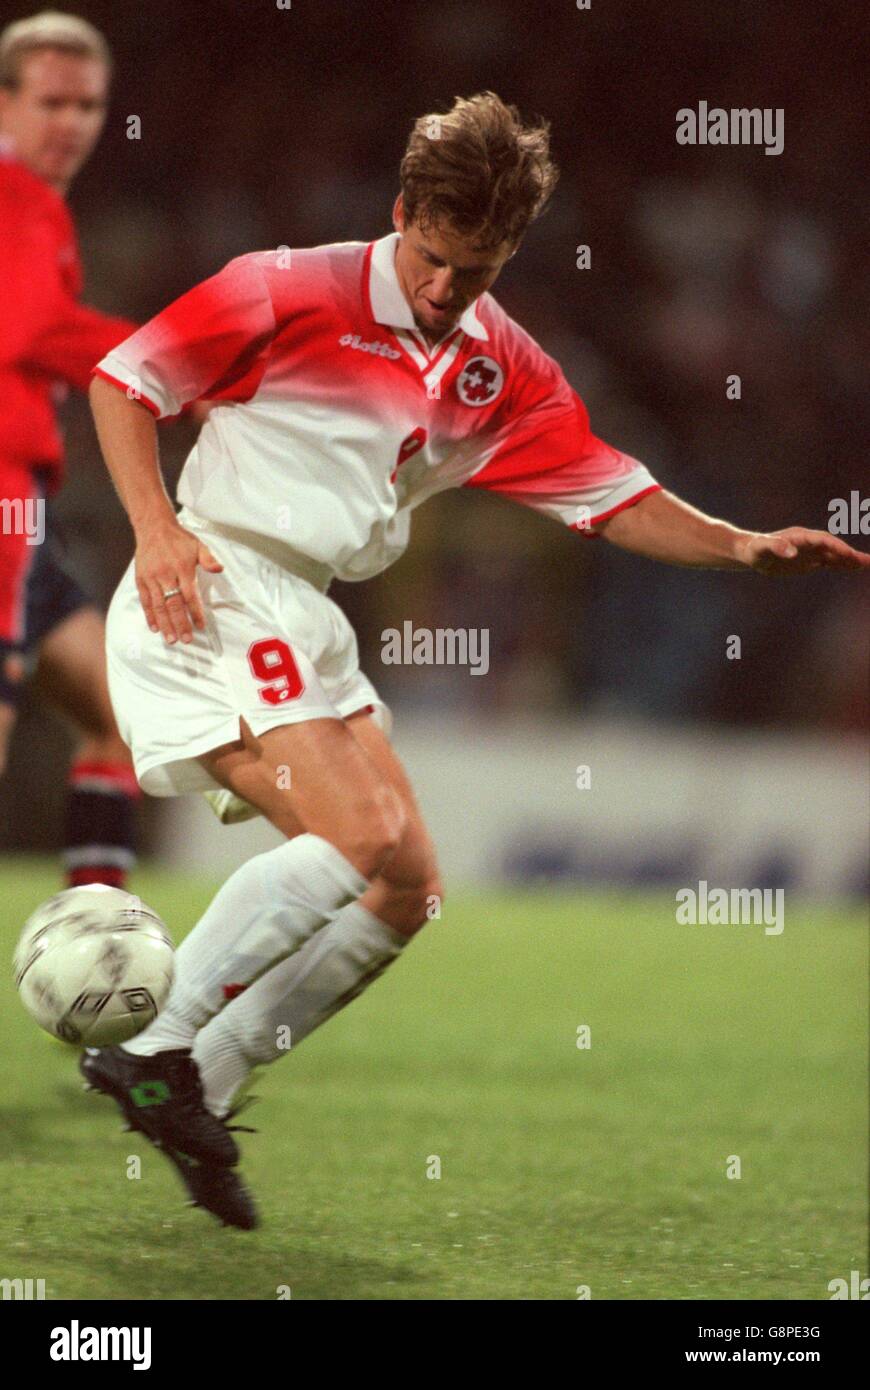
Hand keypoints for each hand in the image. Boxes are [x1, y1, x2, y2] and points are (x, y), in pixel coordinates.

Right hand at [134, 519, 222, 643]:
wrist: (153, 527)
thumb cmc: (179, 539)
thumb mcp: (198, 545)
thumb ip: (209, 559)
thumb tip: (219, 569)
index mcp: (182, 568)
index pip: (190, 595)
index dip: (195, 612)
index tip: (200, 627)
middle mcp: (166, 575)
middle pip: (173, 604)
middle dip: (180, 624)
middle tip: (186, 640)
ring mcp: (151, 578)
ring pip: (158, 605)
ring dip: (165, 624)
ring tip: (171, 639)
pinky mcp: (141, 579)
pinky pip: (145, 601)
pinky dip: (149, 615)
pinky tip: (155, 628)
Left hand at [737, 527, 869, 574]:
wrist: (750, 552)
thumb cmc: (754, 549)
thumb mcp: (762, 548)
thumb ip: (776, 547)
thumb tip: (792, 552)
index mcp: (801, 537)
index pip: (823, 541)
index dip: (836, 547)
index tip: (849, 554)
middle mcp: (809, 542)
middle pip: (834, 547)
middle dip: (850, 554)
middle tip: (868, 561)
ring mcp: (811, 551)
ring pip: (834, 555)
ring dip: (851, 559)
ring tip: (868, 564)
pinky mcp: (809, 560)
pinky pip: (829, 562)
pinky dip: (842, 564)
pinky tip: (853, 568)